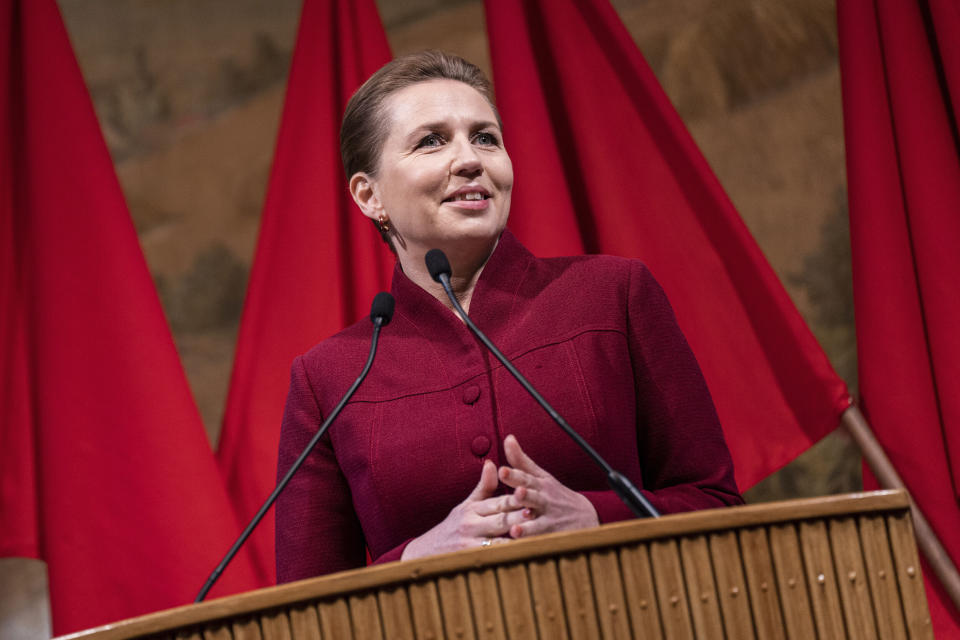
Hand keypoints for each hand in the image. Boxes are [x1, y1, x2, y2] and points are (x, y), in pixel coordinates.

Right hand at [401, 460, 527, 559]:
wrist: (425, 553)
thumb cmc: (452, 527)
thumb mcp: (465, 505)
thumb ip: (483, 486)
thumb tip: (492, 463)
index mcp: (473, 509)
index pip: (498, 502)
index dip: (515, 498)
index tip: (531, 493)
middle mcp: (471, 524)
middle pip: (500, 519)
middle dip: (518, 516)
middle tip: (536, 512)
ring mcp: (470, 543)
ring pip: (498, 540)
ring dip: (515, 538)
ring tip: (534, 535)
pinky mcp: (469, 559)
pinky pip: (491, 558)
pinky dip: (506, 557)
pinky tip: (521, 557)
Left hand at [498, 434, 598, 538]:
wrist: (587, 516)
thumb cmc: (556, 495)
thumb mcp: (541, 475)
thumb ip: (521, 460)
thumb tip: (507, 438)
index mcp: (540, 485)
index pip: (526, 478)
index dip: (515, 475)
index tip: (502, 471)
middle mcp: (545, 501)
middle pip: (534, 498)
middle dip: (525, 496)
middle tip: (516, 493)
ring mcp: (549, 520)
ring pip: (538, 523)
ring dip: (528, 526)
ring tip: (515, 529)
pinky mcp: (552, 537)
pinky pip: (540, 542)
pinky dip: (531, 545)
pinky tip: (521, 549)